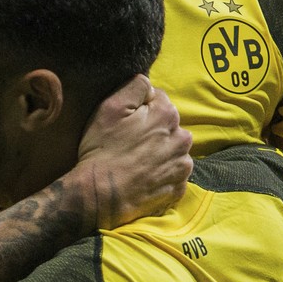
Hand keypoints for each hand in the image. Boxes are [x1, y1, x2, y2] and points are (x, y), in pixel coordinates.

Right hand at [76, 75, 191, 230]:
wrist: (100, 196)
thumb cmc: (102, 149)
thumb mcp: (110, 107)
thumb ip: (135, 86)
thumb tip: (149, 85)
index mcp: (167, 115)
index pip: (158, 99)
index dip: (139, 109)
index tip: (125, 123)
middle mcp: (183, 138)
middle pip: (168, 125)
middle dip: (152, 130)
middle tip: (128, 143)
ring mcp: (182, 165)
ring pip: (172, 149)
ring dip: (159, 151)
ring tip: (135, 161)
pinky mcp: (179, 187)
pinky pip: (173, 173)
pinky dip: (161, 173)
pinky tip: (143, 176)